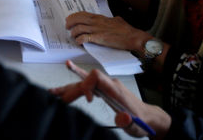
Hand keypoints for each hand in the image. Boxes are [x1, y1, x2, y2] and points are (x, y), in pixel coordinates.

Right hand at [51, 66, 170, 138]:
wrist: (149, 117)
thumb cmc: (142, 120)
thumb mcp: (136, 124)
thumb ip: (128, 121)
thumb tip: (122, 118)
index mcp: (115, 89)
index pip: (96, 77)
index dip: (88, 85)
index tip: (88, 100)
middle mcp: (109, 84)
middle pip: (86, 80)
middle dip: (71, 89)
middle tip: (55, 97)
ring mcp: (106, 87)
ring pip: (84, 83)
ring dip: (69, 87)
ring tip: (53, 92)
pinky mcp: (104, 91)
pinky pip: (88, 84)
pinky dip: (76, 83)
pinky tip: (67, 80)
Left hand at [65, 11, 148, 51]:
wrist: (132, 37)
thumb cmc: (127, 30)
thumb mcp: (117, 20)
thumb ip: (111, 19)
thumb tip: (112, 19)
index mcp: (100, 17)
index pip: (82, 14)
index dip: (74, 16)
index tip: (69, 19)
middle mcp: (96, 22)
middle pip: (77, 19)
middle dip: (70, 23)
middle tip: (67, 27)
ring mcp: (97, 30)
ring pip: (78, 28)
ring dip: (73, 32)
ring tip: (72, 36)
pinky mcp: (99, 38)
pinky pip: (84, 38)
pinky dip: (79, 40)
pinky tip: (78, 42)